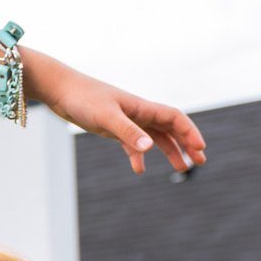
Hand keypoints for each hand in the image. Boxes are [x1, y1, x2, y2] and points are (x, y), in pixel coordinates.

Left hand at [39, 67, 205, 176]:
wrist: (60, 90)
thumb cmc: (83, 99)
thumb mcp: (106, 117)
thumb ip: (127, 132)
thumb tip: (149, 148)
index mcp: (141, 107)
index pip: (174, 118)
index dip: (189, 132)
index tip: (200, 149)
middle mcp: (138, 113)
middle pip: (170, 128)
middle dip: (186, 144)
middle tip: (200, 162)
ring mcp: (126, 120)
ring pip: (154, 137)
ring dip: (169, 151)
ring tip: (181, 168)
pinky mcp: (112, 127)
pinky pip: (132, 143)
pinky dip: (138, 155)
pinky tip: (138, 170)